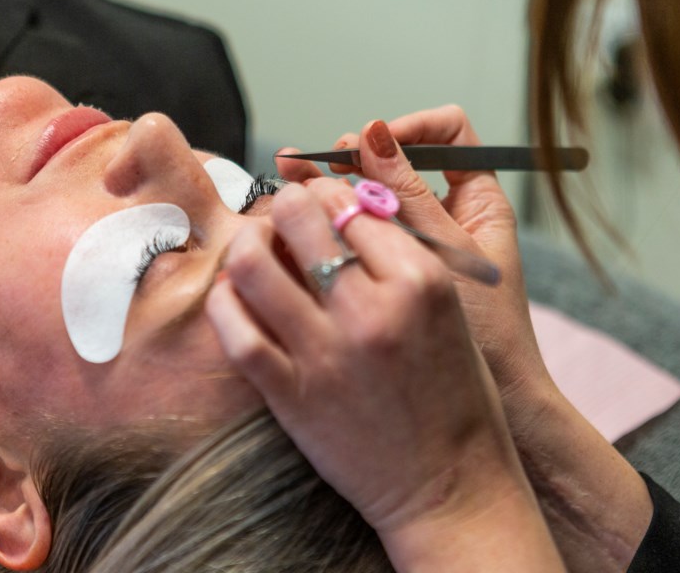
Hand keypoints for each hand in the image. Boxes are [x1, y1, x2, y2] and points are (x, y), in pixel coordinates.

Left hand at [276, 108, 652, 571]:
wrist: (452, 488)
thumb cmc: (455, 397)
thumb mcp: (449, 313)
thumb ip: (400, 259)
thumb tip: (341, 212)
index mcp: (423, 281)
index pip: (352, 203)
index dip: (326, 192)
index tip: (315, 197)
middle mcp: (373, 310)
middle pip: (301, 218)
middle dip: (285, 204)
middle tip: (281, 214)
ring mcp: (327, 353)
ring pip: (255, 266)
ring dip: (247, 245)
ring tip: (253, 249)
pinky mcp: (292, 395)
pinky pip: (235, 331)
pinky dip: (224, 302)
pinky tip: (231, 296)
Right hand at [277, 107, 552, 424]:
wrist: (481, 412)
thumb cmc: (486, 338)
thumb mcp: (445, 257)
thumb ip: (407, 198)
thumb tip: (372, 135)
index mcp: (479, 201)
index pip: (448, 133)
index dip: (408, 128)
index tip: (368, 147)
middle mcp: (446, 215)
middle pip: (396, 163)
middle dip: (351, 159)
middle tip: (310, 166)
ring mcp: (413, 246)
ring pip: (369, 199)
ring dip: (330, 189)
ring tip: (287, 181)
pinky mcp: (385, 275)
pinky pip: (357, 237)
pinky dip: (329, 227)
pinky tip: (295, 224)